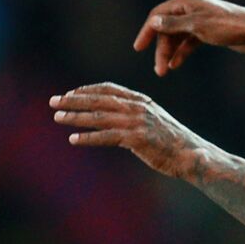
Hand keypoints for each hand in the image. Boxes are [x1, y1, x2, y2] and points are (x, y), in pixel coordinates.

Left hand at [50, 83, 204, 177]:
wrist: (191, 155)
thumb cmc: (172, 141)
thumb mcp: (154, 121)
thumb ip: (134, 116)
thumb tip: (111, 118)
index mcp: (142, 101)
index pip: (109, 89)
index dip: (87, 90)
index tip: (70, 93)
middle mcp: (138, 108)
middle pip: (98, 100)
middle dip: (74, 99)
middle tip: (53, 101)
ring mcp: (137, 123)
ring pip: (98, 117)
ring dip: (75, 117)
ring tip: (57, 117)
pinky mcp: (136, 139)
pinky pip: (106, 136)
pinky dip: (88, 138)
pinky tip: (73, 140)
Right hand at [133, 0, 244, 76]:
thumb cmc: (229, 26)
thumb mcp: (198, 26)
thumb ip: (174, 24)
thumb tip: (153, 21)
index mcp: (187, 2)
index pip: (158, 15)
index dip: (147, 31)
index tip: (139, 48)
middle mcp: (192, 9)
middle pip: (167, 29)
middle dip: (161, 49)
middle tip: (158, 70)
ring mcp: (200, 21)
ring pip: (178, 37)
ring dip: (170, 53)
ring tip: (164, 71)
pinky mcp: (209, 32)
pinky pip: (189, 42)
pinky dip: (182, 53)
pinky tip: (175, 65)